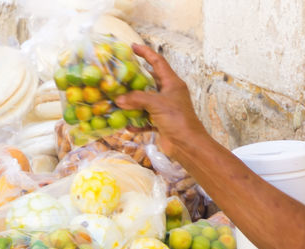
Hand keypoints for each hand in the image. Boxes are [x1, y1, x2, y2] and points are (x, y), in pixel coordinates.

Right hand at [116, 44, 209, 165]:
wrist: (187, 145)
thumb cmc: (177, 120)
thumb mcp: (157, 104)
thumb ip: (137, 99)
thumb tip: (119, 99)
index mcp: (172, 83)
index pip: (158, 62)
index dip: (146, 53)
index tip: (133, 47)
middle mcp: (169, 94)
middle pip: (149, 82)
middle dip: (134, 80)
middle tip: (119, 76)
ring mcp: (165, 109)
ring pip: (145, 101)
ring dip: (132, 103)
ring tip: (118, 100)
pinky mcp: (161, 123)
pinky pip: (145, 119)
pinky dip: (136, 122)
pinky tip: (127, 124)